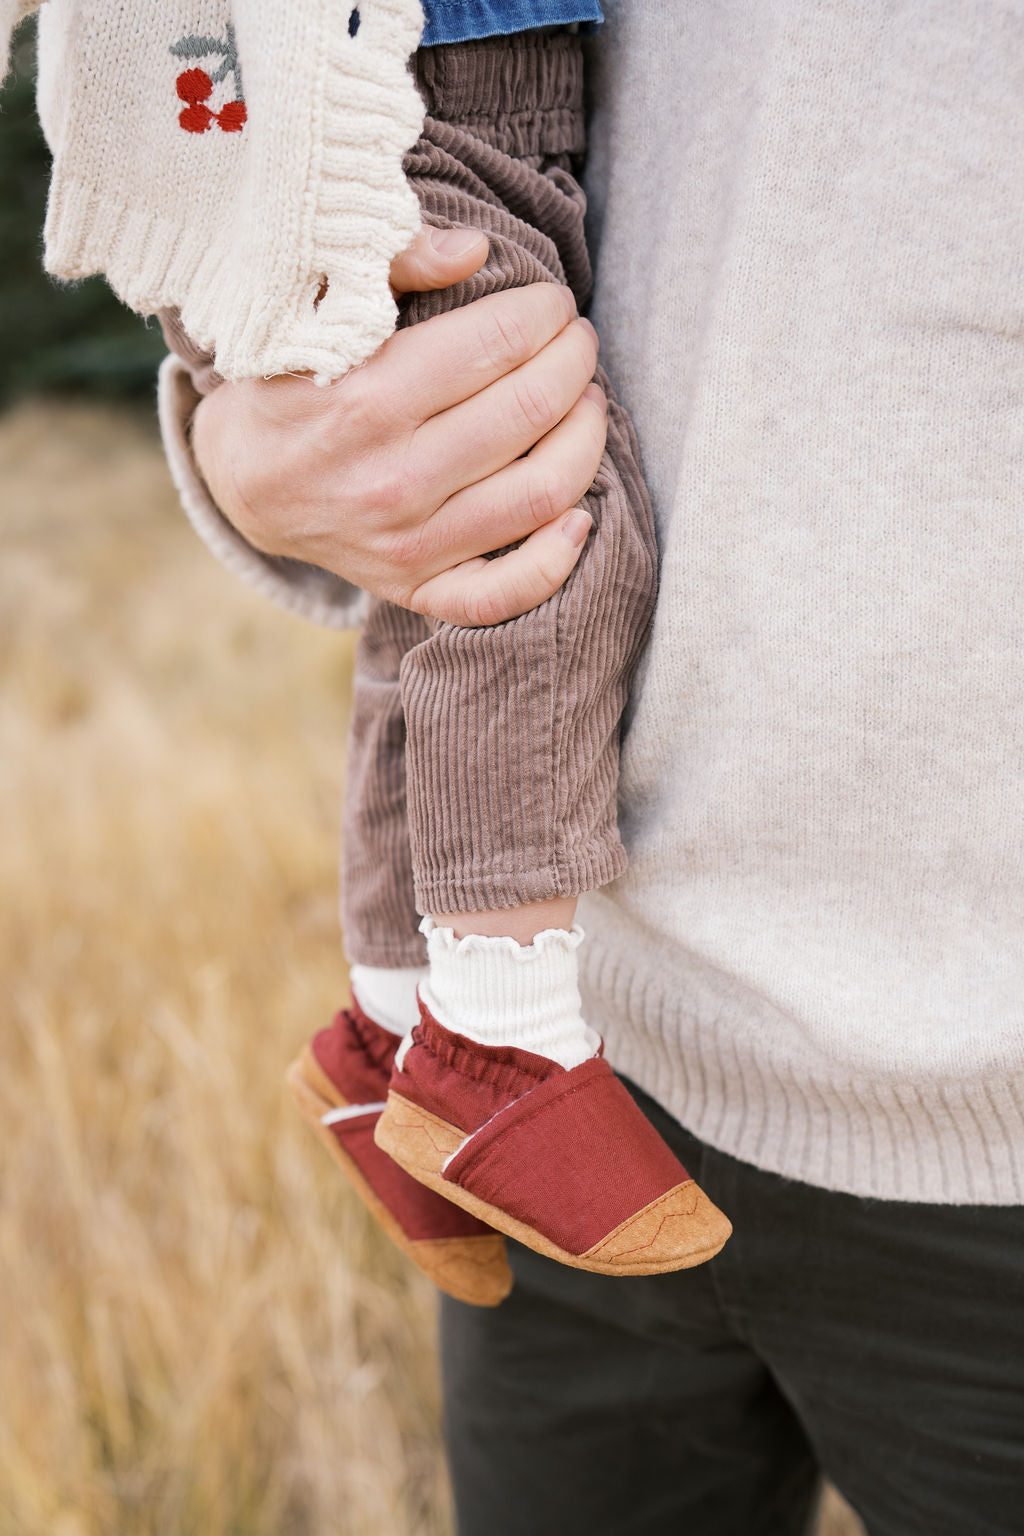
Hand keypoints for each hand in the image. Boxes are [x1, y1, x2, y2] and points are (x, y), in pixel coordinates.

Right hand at [191, 226, 607, 625]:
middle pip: (530, 411)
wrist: (242, 481)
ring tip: (585, 401)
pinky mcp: (416, 589)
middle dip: (572, 362)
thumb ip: (391, 264)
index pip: (497, 344)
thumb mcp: (312, 305)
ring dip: (586, 436)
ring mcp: (409, 544)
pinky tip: (580, 516)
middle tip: (576, 342)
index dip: (545, 315)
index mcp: (366, 399)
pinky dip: (556, 560)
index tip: (553, 304)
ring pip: (541, 492)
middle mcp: (393, 479)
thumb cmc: (289, 382)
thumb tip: (474, 250)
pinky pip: (505, 593)